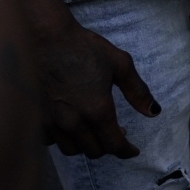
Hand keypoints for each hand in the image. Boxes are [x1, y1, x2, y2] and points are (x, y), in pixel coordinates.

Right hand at [34, 14, 159, 157]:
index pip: (114, 145)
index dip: (126, 151)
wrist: (45, 38)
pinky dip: (64, 138)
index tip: (132, 151)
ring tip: (93, 130)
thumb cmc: (84, 48)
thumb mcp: (120, 64)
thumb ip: (137, 91)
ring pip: (72, 150)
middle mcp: (73, 122)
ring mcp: (51, 122)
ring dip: (86, 144)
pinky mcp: (35, 119)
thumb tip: (153, 111)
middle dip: (108, 145)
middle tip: (116, 132)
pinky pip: (51, 141)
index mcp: (97, 110)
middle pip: (94, 151)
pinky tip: (70, 125)